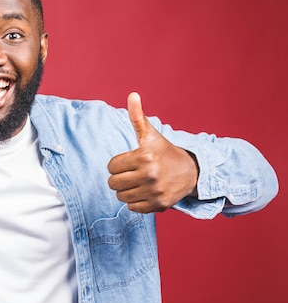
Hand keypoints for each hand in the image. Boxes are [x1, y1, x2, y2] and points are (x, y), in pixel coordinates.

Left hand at [107, 92, 197, 212]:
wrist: (191, 172)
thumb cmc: (164, 152)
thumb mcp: (151, 134)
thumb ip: (137, 117)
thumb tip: (132, 94)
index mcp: (144, 156)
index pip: (111, 167)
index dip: (118, 164)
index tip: (129, 161)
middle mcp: (150, 174)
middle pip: (113, 183)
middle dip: (119, 178)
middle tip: (132, 173)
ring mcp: (155, 191)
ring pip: (121, 197)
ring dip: (126, 191)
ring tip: (138, 183)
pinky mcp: (159, 205)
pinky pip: (132, 208)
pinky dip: (135, 202)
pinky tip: (145, 192)